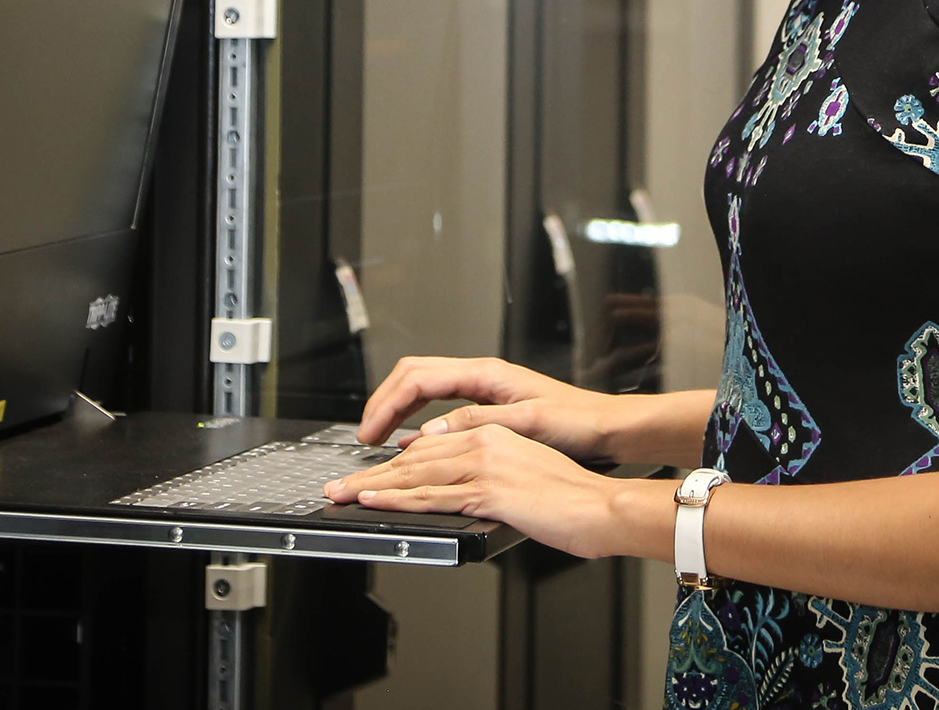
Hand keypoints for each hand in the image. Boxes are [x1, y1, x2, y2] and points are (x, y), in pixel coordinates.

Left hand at [324, 424, 634, 558]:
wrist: (600, 506)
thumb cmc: (569, 496)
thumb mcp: (523, 470)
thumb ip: (488, 470)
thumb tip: (455, 485)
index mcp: (491, 432)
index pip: (428, 446)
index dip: (391, 461)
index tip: (366, 472)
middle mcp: (484, 441)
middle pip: (413, 457)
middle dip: (370, 473)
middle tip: (338, 485)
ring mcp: (485, 465)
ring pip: (415, 474)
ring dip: (372, 487)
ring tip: (343, 495)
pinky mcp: (488, 490)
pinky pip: (433, 495)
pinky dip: (398, 500)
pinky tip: (375, 503)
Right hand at [357, 355, 623, 459]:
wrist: (606, 425)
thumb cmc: (577, 421)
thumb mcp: (527, 423)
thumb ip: (477, 423)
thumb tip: (430, 431)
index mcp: (486, 374)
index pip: (418, 379)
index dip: (388, 405)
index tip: (372, 433)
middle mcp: (481, 375)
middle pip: (413, 376)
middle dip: (383, 402)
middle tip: (366, 436)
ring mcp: (483, 387)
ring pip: (423, 386)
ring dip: (396, 408)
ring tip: (379, 437)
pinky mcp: (487, 403)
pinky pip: (438, 401)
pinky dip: (416, 416)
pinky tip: (412, 439)